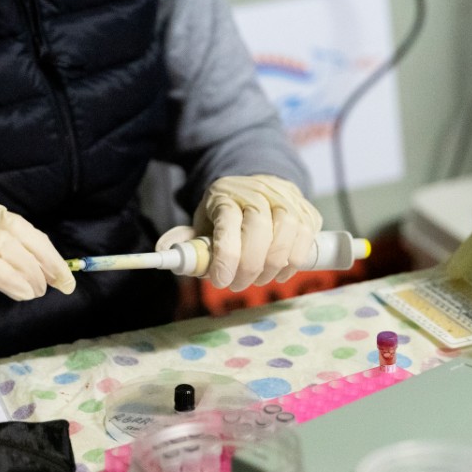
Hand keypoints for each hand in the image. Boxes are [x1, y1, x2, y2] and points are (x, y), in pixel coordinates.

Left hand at [158, 174, 321, 291]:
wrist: (259, 187)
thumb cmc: (227, 212)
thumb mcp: (204, 221)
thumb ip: (189, 239)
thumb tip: (165, 251)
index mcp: (226, 194)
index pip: (228, 225)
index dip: (225, 258)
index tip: (220, 281)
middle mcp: (258, 192)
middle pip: (259, 232)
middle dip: (247, 268)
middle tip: (237, 285)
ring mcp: (286, 199)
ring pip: (285, 236)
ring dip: (270, 268)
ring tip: (257, 279)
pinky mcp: (307, 210)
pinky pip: (305, 240)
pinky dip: (292, 263)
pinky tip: (278, 272)